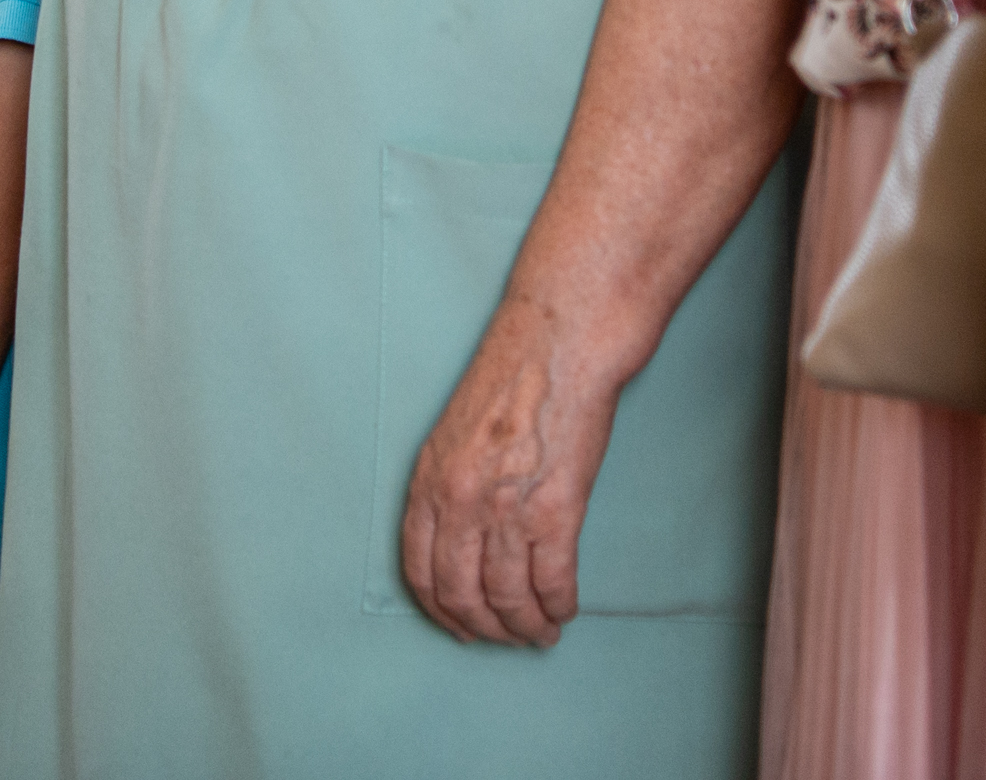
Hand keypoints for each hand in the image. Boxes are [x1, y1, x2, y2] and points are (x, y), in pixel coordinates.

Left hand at [398, 294, 625, 647]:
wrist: (558, 347)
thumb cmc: (511, 379)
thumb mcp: (454, 433)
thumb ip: (449, 487)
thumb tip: (460, 542)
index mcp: (429, 482)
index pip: (420, 572)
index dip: (441, 610)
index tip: (460, 626)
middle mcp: (460, 502)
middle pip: (462, 594)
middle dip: (484, 628)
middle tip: (505, 638)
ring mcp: (507, 510)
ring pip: (509, 598)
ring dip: (526, 627)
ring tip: (540, 634)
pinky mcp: (556, 511)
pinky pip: (553, 581)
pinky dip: (559, 606)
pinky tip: (564, 611)